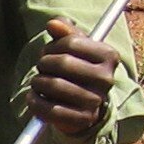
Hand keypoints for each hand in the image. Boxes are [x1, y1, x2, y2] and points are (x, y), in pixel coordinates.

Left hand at [30, 17, 118, 136]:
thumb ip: (65, 31)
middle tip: (41, 67)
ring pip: (53, 85)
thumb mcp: (75, 47)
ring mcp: (95, 101)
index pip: (72, 42)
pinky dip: (35, 102)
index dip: (53, 45)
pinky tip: (33, 97)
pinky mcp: (82, 119)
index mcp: (109, 56)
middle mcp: (107, 79)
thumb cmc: (77, 68)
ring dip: (37, 82)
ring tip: (37, 82)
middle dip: (43, 63)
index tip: (49, 51)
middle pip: (62, 63)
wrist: (85, 106)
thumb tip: (53, 24)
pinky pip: (49, 109)